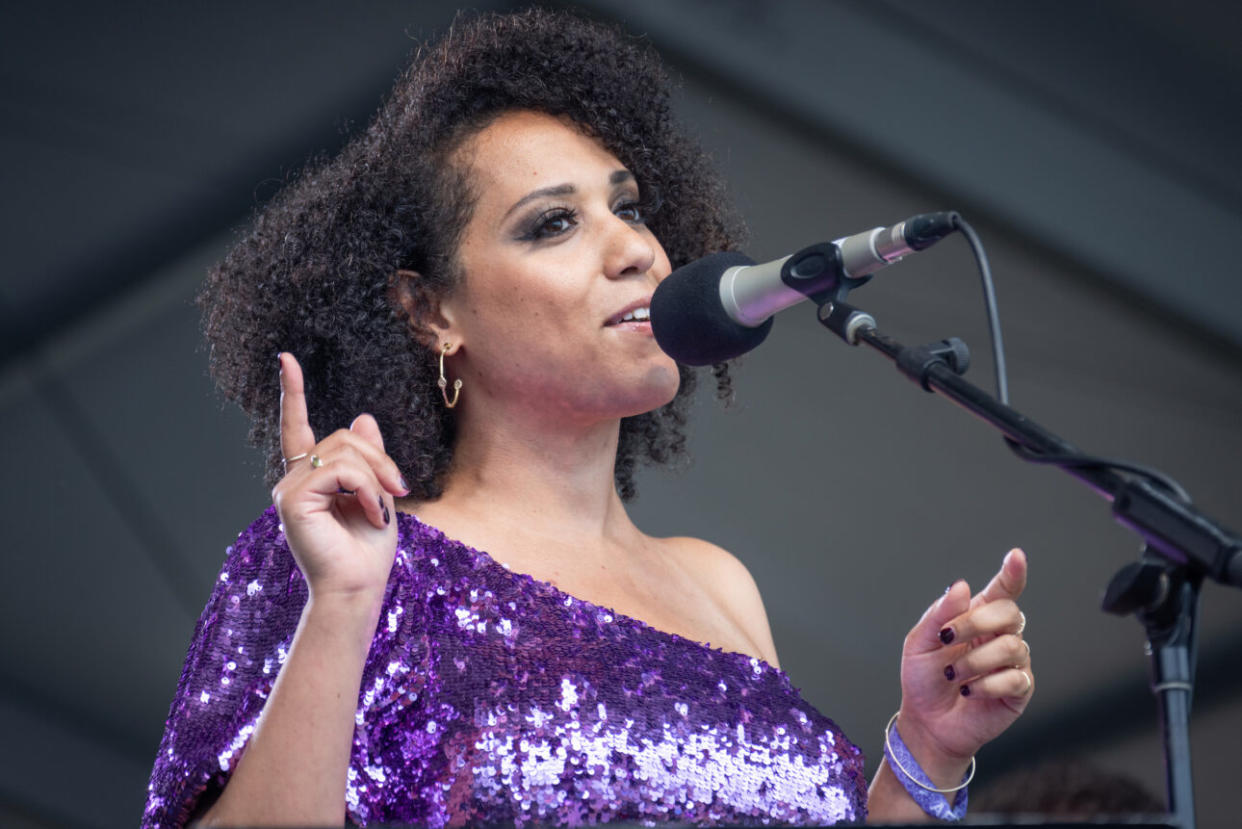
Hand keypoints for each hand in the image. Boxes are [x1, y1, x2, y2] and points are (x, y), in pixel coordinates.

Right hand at [271, 352, 409, 605]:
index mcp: (312, 478)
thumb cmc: (367, 551)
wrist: (357, 589)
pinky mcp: (293, 498)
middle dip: (380, 460)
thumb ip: (368, 459)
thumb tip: (362, 418)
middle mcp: (294, 479)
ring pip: (345, 452)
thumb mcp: (379, 495)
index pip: (298, 427)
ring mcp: (289, 488)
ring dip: (377, 478)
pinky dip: (367, 490)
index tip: (285, 358)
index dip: (293, 393)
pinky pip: (341, 471)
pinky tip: (373, 514)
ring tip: (383, 508)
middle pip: (343, 437)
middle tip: (399, 490)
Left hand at [895, 549, 1032, 778]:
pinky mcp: (1019, 690)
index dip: (1013, 573)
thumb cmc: (924, 678)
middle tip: (947, 638)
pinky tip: (968, 691)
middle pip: (1009, 612)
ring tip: (953, 675)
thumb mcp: (920, 643)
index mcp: (977, 618)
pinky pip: (1014, 679)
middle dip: (976, 622)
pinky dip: (985, 684)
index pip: (1003, 591)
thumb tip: (962, 586)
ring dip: (975, 660)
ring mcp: (1013, 663)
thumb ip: (940, 614)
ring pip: (1012, 646)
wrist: (927, 721)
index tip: (1016, 556)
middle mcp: (1000, 636)